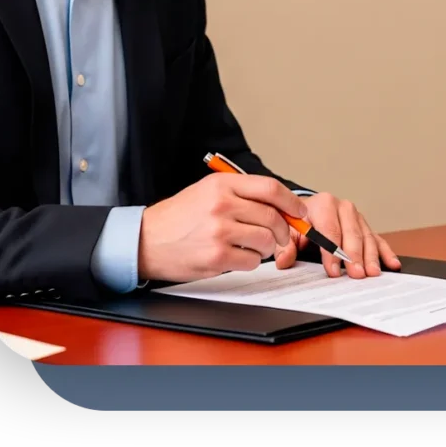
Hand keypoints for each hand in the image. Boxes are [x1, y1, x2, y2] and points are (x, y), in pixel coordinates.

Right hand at [137, 172, 308, 281]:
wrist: (146, 240)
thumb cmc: (180, 217)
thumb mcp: (208, 191)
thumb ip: (242, 194)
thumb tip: (281, 205)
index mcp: (222, 185)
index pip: (270, 188)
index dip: (291, 201)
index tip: (299, 211)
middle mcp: (222, 205)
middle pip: (272, 216)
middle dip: (282, 230)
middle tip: (278, 236)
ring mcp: (220, 231)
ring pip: (265, 240)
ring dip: (265, 247)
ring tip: (250, 246)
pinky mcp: (216, 257)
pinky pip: (252, 261)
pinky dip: (250, 262)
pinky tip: (235, 257)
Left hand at [273, 192, 401, 278]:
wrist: (308, 210)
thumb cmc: (300, 222)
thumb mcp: (289, 231)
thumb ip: (286, 246)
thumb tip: (284, 260)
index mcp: (323, 204)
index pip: (329, 230)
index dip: (331, 251)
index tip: (333, 270)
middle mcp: (343, 207)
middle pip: (351, 234)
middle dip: (354, 255)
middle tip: (356, 273)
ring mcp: (357, 217)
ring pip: (366, 237)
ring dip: (370, 256)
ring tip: (372, 273)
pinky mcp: (365, 226)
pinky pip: (377, 239)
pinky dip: (385, 252)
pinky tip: (391, 263)